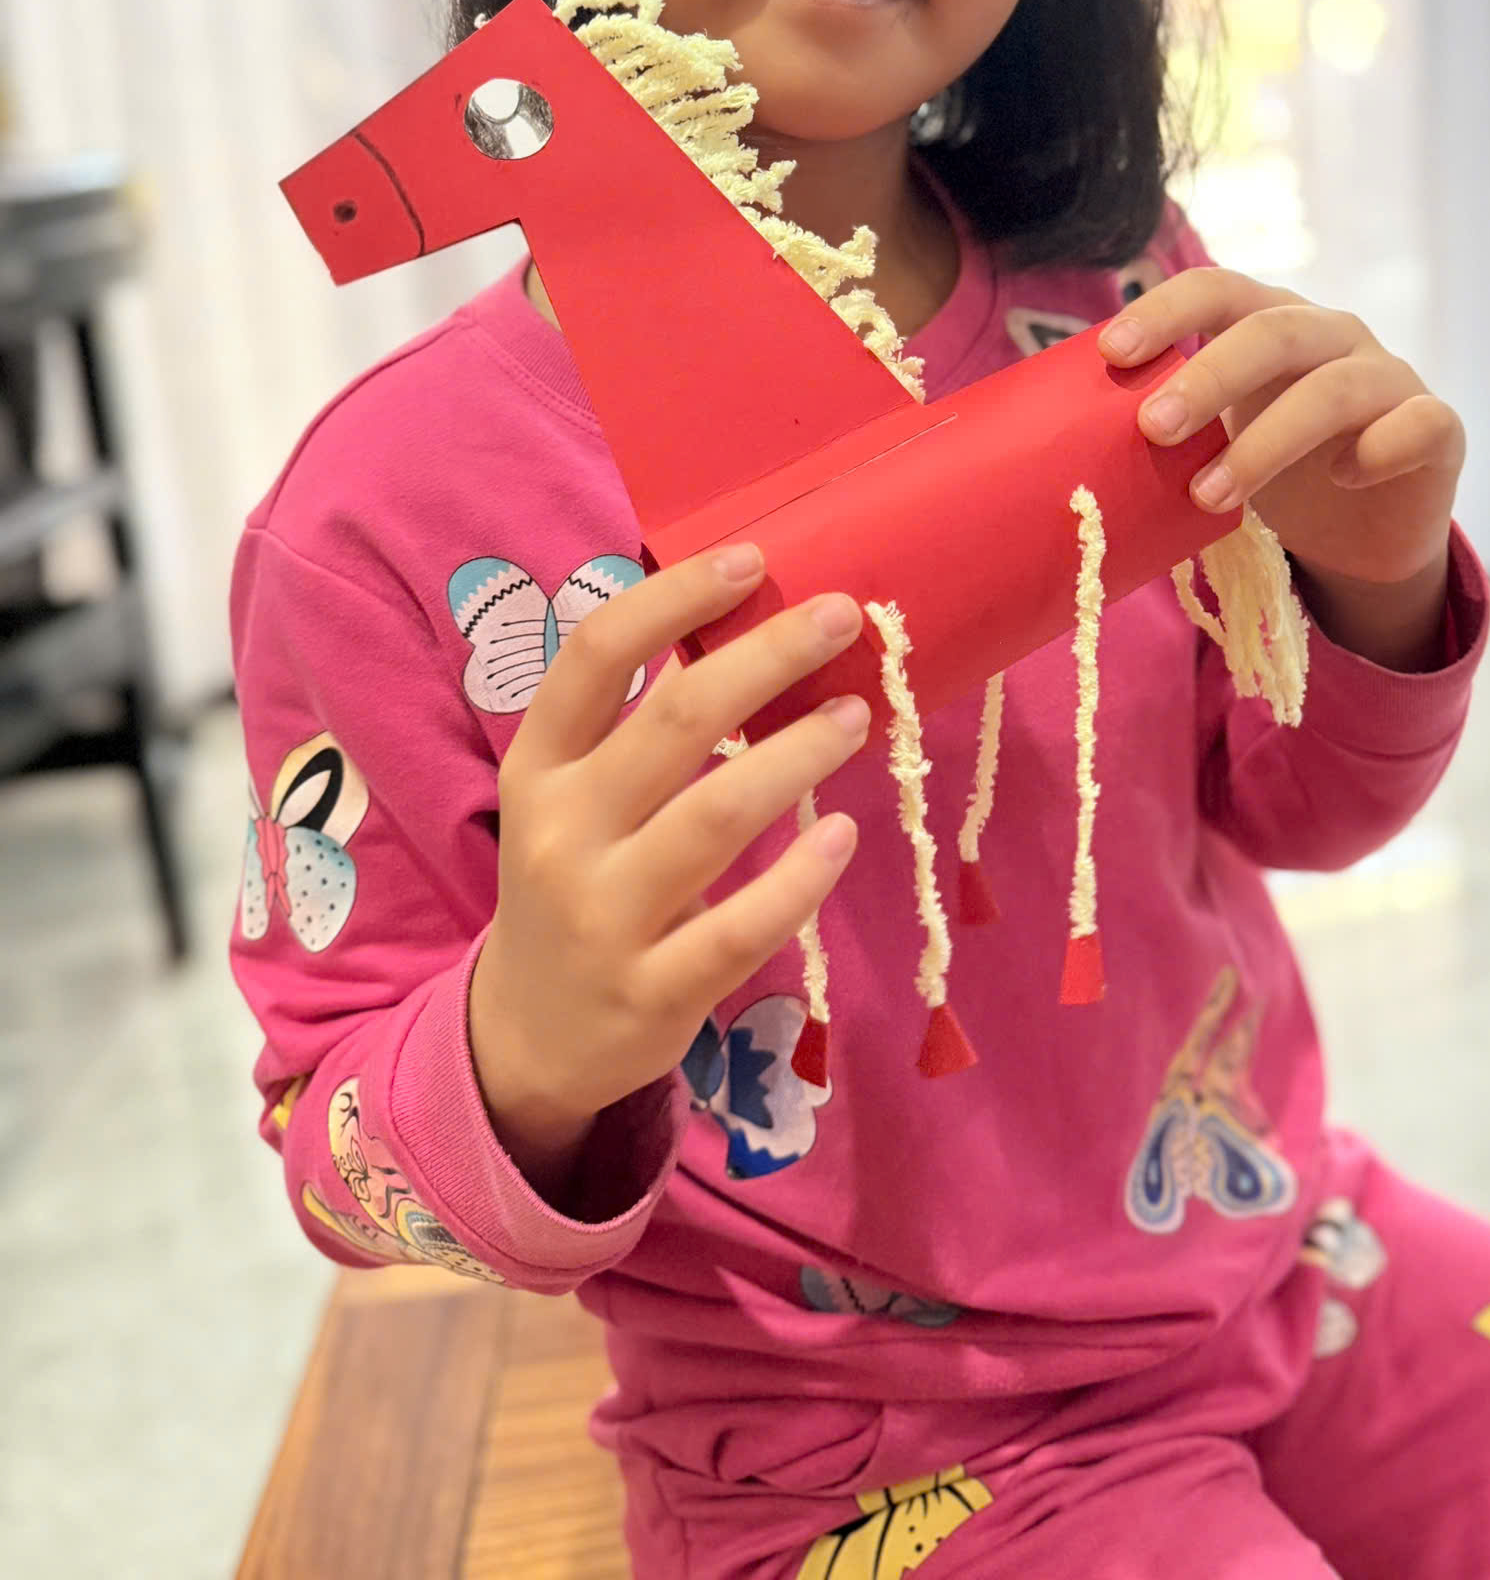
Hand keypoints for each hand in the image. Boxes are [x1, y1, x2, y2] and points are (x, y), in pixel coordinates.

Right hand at [469, 545, 867, 1193]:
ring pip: (715, 817)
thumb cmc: (574, 881)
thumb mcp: (572, 798)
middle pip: (673, 722)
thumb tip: (744, 622)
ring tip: (856, 713)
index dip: (672, 598)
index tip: (751, 558)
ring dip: (797, 753)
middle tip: (845, 615)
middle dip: (768, 657)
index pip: (592, 657)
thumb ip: (634, 725)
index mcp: (537, 767)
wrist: (527, 1037)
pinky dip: (800, 879)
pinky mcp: (653, 992)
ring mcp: (603, 917)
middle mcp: (559, 834)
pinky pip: (742, 927)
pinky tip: (842, 834)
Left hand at [1100, 271, 1464, 666]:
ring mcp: (1390, 377)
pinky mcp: (1439, 427)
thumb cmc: (1277, 476)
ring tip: (1210, 494)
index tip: (1111, 351)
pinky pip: (1418, 423)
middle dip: (1208, 375)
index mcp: (1271, 323)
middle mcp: (1333, 335)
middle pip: (1273, 330)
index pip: (1218, 290)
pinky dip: (1379, 448)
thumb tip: (1058, 449)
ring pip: (1335, 386)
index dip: (1166, 310)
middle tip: (1151, 429)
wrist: (1365, 535)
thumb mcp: (1214, 445)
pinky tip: (1343, 480)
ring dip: (1268, 440)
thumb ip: (1164, 429)